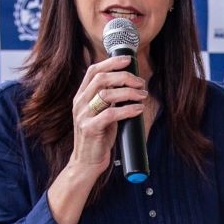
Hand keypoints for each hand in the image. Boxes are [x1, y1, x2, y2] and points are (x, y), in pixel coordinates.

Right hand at [69, 55, 147, 173]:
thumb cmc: (98, 137)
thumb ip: (109, 99)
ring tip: (143, 95)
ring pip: (106, 94)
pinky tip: (138, 109)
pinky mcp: (90, 128)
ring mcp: (83, 115)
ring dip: (128, 92)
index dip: (111, 62)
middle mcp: (79, 103)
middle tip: (140, 82)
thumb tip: (129, 84)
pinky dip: (127, 109)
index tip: (128, 60)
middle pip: (101, 79)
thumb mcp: (101, 113)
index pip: (93, 71)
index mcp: (81, 96)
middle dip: (124, 76)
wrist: (86, 162)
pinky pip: (111, 114)